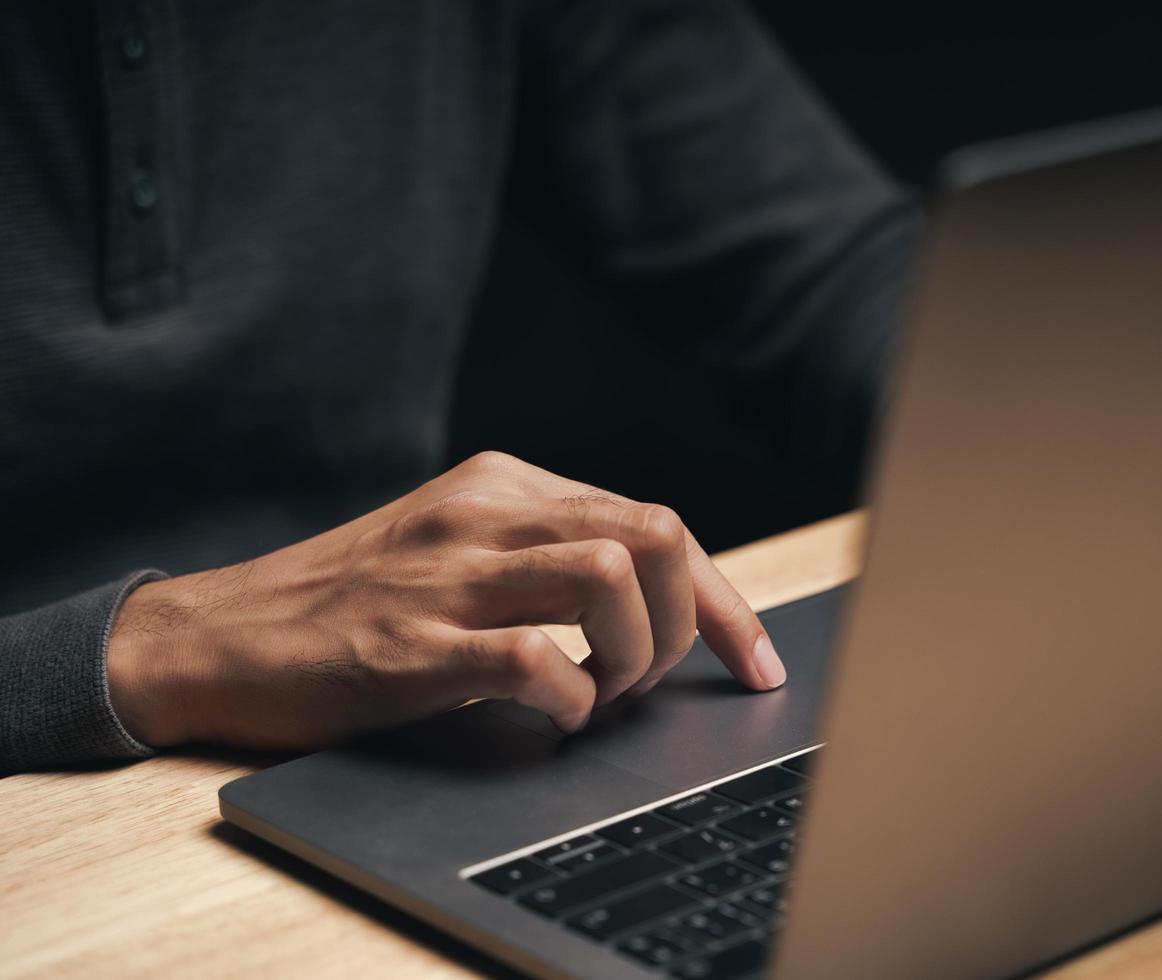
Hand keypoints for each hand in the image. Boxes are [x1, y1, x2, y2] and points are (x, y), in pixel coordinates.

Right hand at [106, 452, 785, 749]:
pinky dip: (570, 698)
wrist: (224, 633)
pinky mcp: (410, 643)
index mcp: (505, 484)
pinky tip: (552, 715)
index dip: (724, 601)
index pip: (657, 523)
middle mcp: (485, 513)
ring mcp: (448, 575)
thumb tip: (662, 608)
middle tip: (652, 679)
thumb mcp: (459, 547)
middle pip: (658, 535)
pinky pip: (535, 658)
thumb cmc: (356, 600)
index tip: (755, 661)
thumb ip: (547, 554)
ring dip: (637, 655)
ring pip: (612, 579)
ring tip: (604, 693)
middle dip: (691, 622)